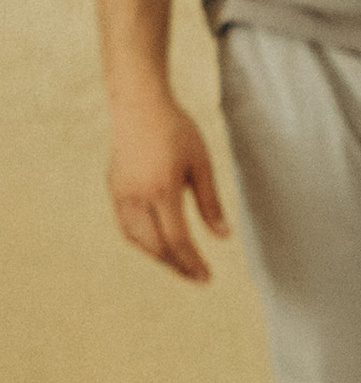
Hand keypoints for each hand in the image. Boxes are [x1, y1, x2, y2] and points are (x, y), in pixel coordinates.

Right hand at [107, 85, 227, 281]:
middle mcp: (136, 196)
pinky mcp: (114, 189)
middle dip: (177, 265)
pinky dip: (144, 241)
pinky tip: (161, 243)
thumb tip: (224, 237)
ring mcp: (121, 193)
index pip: (177, 239)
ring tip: (181, 263)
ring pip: (137, 240)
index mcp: (162, 190)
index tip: (207, 277)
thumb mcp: (202, 165)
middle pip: (155, 246)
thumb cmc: (175, 130)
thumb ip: (211, 203)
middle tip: (198, 276)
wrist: (138, 104)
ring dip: (160, 256)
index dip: (192, 263)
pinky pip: (127, 226)